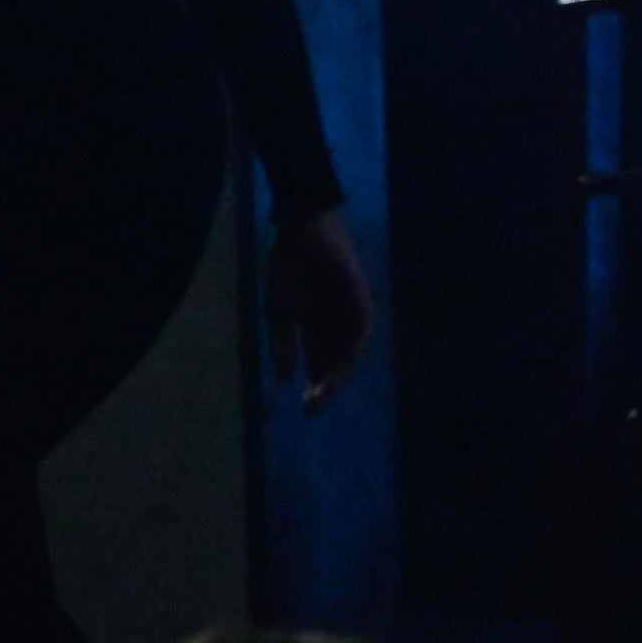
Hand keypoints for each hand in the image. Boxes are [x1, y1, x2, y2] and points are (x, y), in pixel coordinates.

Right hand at [271, 206, 375, 407]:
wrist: (301, 231)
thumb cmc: (288, 268)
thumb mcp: (277, 311)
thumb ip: (282, 343)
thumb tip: (285, 378)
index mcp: (315, 330)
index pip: (320, 366)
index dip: (315, 388)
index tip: (306, 411)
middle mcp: (335, 325)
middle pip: (337, 363)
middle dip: (328, 387)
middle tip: (314, 407)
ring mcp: (349, 311)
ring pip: (351, 349)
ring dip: (341, 370)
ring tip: (327, 388)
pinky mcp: (360, 294)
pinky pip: (364, 323)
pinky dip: (356, 340)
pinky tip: (346, 358)